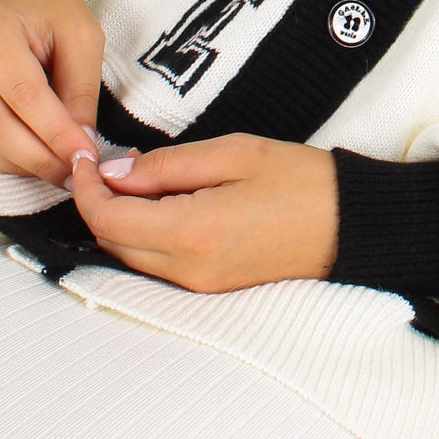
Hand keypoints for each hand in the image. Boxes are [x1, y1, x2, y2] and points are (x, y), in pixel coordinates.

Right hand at [0, 0, 104, 184]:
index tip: (85, 159)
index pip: (24, 96)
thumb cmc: (44, 6)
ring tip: (51, 167)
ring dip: (15, 163)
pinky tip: (21, 155)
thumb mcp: (81, 36)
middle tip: (71, 174)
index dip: (56, 135)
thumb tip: (78, 147)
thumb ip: (82, 92)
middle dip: (37, 158)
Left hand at [69, 134, 338, 292]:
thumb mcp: (233, 153)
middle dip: (97, 203)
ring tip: (132, 177)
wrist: (353, 224)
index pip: (107, 219)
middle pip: (111, 242)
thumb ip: (167, 164)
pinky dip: (143, 234)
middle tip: (104, 163)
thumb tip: (115, 173)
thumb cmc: (302, 181)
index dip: (85, 187)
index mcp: (191, 232)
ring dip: (119, 220)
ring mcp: (200, 284)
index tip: (86, 156)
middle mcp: (188, 269)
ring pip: (131, 256)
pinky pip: (158, 264)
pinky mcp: (211, 286)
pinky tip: (158, 202)